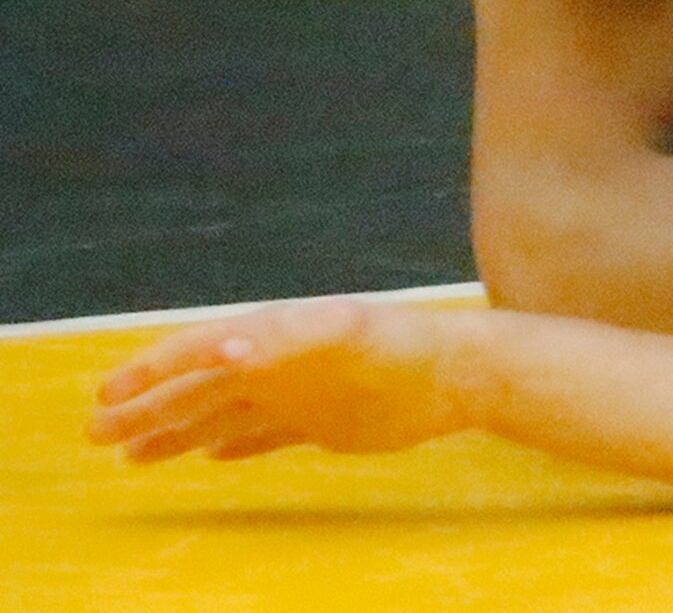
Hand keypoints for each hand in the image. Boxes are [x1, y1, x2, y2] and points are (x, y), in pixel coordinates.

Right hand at [88, 298, 467, 463]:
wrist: (463, 371)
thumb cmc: (403, 342)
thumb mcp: (343, 331)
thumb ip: (283, 338)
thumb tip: (221, 347)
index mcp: (273, 336)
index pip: (195, 351)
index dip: (149, 372)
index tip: (105, 395)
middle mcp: (278, 364)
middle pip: (196, 388)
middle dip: (145, 409)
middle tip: (93, 432)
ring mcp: (299, 394)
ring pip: (221, 416)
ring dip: (175, 433)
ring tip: (130, 455)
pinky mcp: (324, 423)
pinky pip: (266, 437)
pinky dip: (235, 446)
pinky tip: (210, 456)